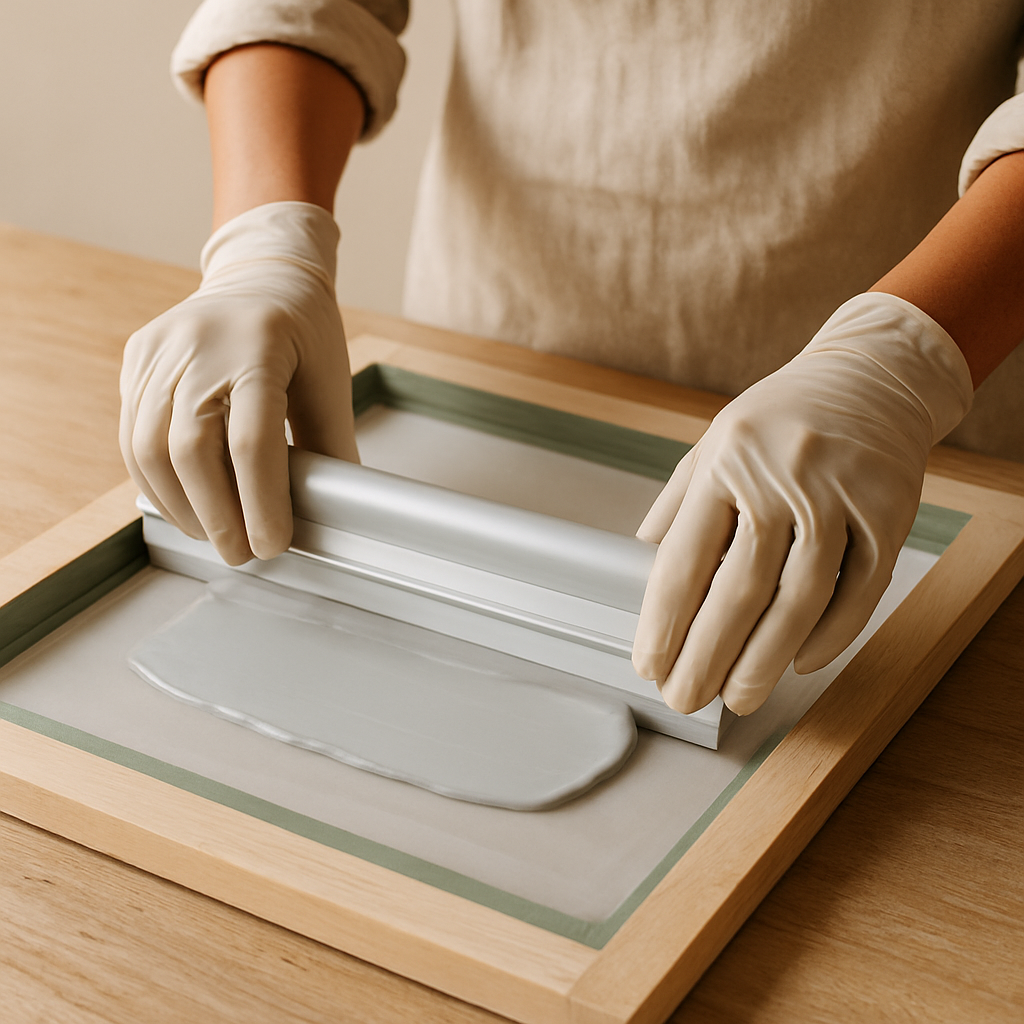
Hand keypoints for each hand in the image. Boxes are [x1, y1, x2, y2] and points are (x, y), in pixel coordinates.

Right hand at [119, 201, 358, 565]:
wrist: (262, 274)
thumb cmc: (304, 331)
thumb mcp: (330, 381)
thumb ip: (329, 446)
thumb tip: (332, 513)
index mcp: (259, 344)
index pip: (252, 439)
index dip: (260, 501)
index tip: (272, 543)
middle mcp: (200, 343)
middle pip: (189, 448)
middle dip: (215, 515)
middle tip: (241, 552)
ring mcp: (160, 349)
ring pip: (147, 447)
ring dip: (180, 506)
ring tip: (213, 534)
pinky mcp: (138, 359)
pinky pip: (132, 433)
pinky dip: (155, 480)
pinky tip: (185, 504)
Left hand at [632, 293, 972, 715]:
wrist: (873, 372)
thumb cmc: (783, 415)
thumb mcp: (717, 439)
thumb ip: (680, 499)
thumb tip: (644, 553)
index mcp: (725, 462)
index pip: (685, 558)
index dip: (664, 621)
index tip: (650, 665)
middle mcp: (779, 477)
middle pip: (739, 588)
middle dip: (707, 655)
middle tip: (687, 699)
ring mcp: (839, 494)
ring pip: (800, 597)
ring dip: (766, 659)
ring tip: (739, 696)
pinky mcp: (889, 510)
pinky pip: (860, 589)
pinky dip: (831, 635)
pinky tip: (800, 664)